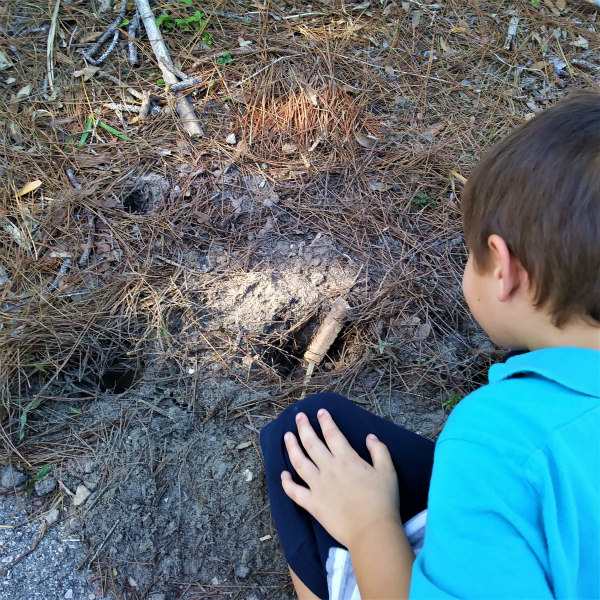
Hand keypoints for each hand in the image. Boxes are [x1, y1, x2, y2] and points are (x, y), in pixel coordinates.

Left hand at [281, 409, 400, 549]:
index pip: (332, 433)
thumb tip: (370, 437)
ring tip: (287, 436)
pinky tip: (282, 474)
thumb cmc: (382, 501)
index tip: (320, 412)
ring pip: (299, 462)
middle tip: (298, 417)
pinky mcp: (312, 504)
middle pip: (311, 443)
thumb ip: (379, 451)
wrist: (371, 531)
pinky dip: (286, 483)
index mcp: (346, 459)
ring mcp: (317, 486)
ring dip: (291, 447)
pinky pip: (294, 492)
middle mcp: (329, 468)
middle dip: (303, 427)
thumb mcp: (388, 471)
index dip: (325, 421)